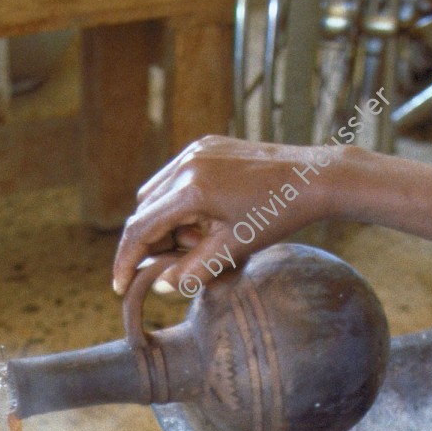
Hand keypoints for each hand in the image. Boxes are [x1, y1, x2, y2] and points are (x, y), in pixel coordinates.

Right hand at [111, 136, 345, 306]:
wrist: (312, 177)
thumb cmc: (276, 215)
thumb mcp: (233, 249)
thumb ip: (193, 270)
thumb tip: (160, 285)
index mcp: (190, 190)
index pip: (140, 228)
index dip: (126, 260)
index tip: (119, 285)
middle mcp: (186, 164)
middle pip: (145, 209)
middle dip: (154, 240)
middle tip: (180, 259)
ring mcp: (196, 150)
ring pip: (158, 192)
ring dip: (167, 220)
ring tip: (202, 237)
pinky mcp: (207, 145)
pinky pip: (177, 176)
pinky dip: (180, 200)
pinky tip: (209, 215)